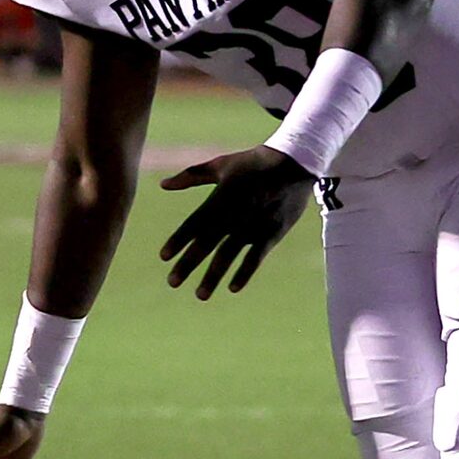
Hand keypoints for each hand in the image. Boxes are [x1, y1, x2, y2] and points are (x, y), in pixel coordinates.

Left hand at [159, 143, 313, 298]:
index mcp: (219, 199)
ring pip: (229, 256)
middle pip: (206, 243)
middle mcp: (234, 215)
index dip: (178, 241)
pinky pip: (256, 258)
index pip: (193, 224)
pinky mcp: (272, 233)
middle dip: (188, 264)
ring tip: (200, 295)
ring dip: (213, 276)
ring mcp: (253, 226)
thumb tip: (163, 185)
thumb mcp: (220, 165)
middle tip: (172, 282)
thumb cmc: (251, 163)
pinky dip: (244, 273)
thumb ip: (190, 176)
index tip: (163, 257)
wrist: (294, 163)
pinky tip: (232, 288)